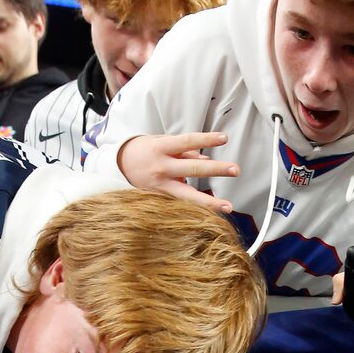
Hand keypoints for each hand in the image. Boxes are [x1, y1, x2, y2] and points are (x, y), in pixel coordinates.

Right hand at [116, 133, 238, 212]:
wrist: (118, 166)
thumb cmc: (144, 151)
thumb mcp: (161, 143)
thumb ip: (184, 151)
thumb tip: (206, 159)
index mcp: (162, 148)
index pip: (188, 141)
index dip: (206, 139)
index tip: (224, 139)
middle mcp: (162, 167)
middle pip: (193, 169)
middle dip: (216, 169)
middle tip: (235, 169)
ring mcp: (160, 186)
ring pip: (188, 195)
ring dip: (210, 202)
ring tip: (228, 206)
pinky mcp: (159, 199)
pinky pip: (182, 204)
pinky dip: (197, 208)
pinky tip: (212, 213)